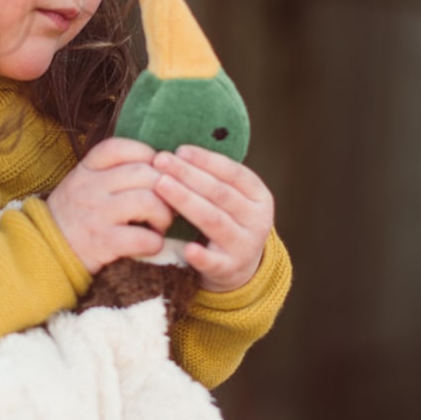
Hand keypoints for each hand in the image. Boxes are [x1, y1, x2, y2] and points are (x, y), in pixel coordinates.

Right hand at [47, 138, 173, 273]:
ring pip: (148, 201)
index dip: (145, 154)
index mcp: (85, 170)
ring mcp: (96, 215)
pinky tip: (151, 244)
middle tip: (168, 202)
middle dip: (166, 187)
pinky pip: (141, 237)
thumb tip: (156, 165)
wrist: (45, 251)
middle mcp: (90, 188)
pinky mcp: (102, 243)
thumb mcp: (81, 183)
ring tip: (160, 224)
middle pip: (143, 173)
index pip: (119, 148)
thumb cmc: (73, 216)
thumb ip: (109, 171)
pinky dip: (155, 242)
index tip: (155, 170)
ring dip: (164, 214)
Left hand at [152, 146, 273, 292]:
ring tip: (161, 185)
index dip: (206, 160)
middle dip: (188, 174)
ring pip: (214, 220)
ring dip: (186, 201)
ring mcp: (245, 246)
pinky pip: (214, 262)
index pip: (233, 173)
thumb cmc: (224, 221)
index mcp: (259, 196)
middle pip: (219, 193)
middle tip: (161, 161)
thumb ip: (211, 178)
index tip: (179, 150)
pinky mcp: (230, 270)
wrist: (237, 268)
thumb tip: (176, 152)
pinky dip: (201, 256)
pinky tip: (187, 248)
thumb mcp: (229, 199)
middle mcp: (257, 220)